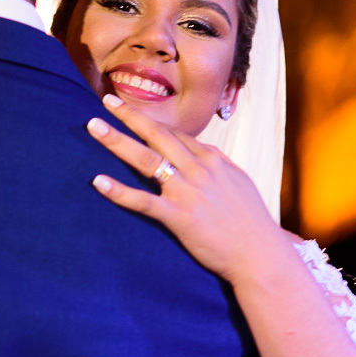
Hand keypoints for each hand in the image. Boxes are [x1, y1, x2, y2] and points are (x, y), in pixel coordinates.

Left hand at [87, 94, 283, 282]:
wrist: (260, 254)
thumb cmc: (252, 221)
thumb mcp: (239, 182)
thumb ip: (218, 165)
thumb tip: (204, 153)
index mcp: (213, 160)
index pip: (177, 133)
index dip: (152, 121)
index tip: (132, 111)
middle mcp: (198, 169)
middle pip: (158, 135)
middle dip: (131, 116)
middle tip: (107, 102)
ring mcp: (187, 192)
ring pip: (146, 159)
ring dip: (117, 140)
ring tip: (94, 126)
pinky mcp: (178, 217)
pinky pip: (143, 201)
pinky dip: (119, 190)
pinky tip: (98, 181)